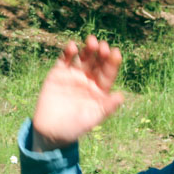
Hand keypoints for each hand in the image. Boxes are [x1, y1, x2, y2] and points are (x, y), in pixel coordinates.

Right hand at [30, 36, 122, 150]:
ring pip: (82, 57)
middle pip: (97, 62)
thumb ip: (107, 107)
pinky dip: (68, 52)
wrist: (51, 131)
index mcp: (100, 89)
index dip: (112, 63)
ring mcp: (73, 75)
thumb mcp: (93, 118)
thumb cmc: (76, 127)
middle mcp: (88, 79)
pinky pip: (64, 60)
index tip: (116, 53)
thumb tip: (121, 96)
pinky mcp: (58, 73)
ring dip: (87, 49)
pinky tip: (72, 47)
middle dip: (101, 53)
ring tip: (91, 41)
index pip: (108, 73)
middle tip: (103, 46)